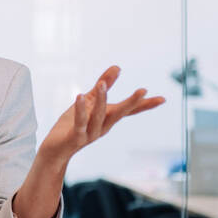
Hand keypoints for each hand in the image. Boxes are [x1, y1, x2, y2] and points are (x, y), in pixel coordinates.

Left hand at [40, 66, 164, 164]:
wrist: (55, 150)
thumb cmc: (73, 124)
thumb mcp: (89, 101)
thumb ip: (104, 84)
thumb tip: (117, 66)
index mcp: (108, 118)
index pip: (130, 110)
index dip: (145, 105)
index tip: (163, 98)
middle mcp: (103, 127)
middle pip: (120, 114)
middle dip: (131, 103)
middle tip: (143, 90)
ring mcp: (90, 133)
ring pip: (98, 116)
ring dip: (101, 100)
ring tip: (101, 83)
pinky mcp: (75, 137)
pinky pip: (79, 122)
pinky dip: (80, 110)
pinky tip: (79, 96)